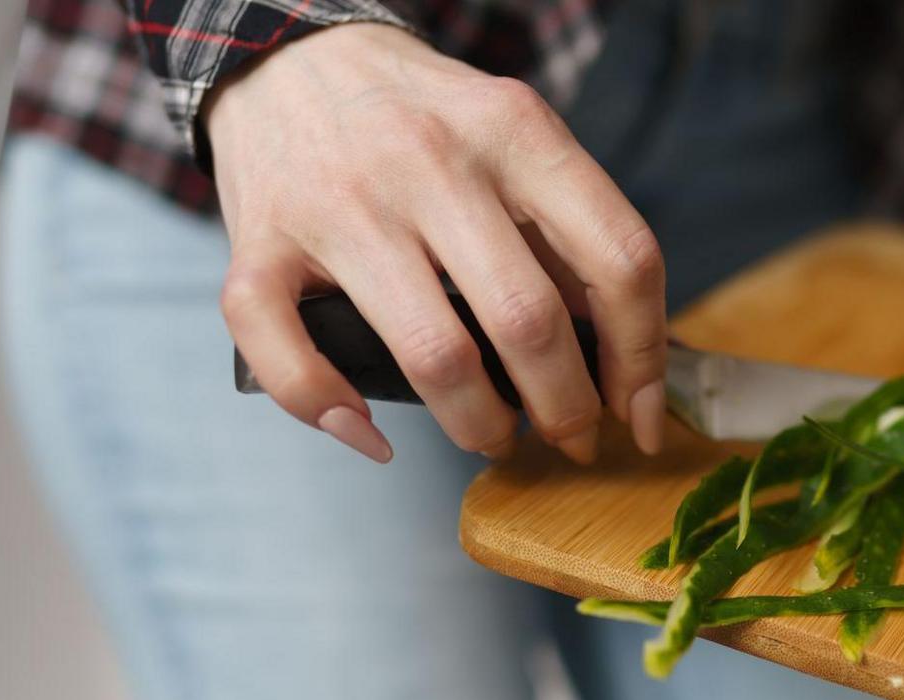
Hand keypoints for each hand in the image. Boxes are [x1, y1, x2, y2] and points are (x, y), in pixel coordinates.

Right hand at [206, 23, 667, 463]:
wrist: (286, 58)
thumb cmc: (422, 121)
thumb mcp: (514, 139)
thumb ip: (570, 234)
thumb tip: (642, 361)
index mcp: (515, 132)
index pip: (619, 259)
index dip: (643, 356)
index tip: (639, 412)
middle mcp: (430, 162)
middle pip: (529, 321)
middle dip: (566, 409)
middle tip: (570, 437)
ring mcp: (340, 205)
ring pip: (432, 355)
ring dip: (478, 424)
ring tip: (494, 435)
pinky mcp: (260, 244)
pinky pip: (289, 355)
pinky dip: (331, 411)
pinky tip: (372, 431)